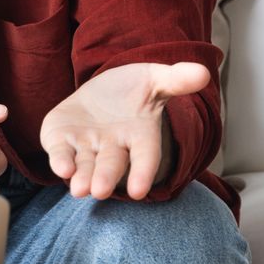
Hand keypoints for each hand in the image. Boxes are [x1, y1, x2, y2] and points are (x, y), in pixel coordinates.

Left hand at [39, 62, 209, 200]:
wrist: (102, 92)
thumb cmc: (134, 91)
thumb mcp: (155, 80)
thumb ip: (176, 79)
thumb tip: (203, 73)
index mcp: (140, 136)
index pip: (145, 157)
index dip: (142, 173)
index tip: (138, 191)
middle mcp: (114, 148)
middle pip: (112, 165)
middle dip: (106, 177)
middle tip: (100, 191)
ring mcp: (87, 146)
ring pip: (85, 165)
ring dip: (82, 177)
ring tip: (79, 189)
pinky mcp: (61, 140)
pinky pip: (61, 152)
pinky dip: (60, 160)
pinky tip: (61, 168)